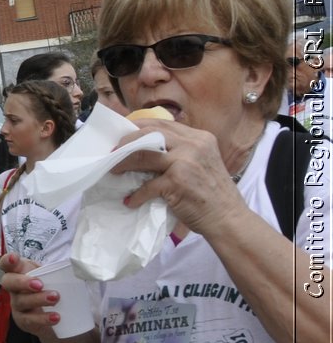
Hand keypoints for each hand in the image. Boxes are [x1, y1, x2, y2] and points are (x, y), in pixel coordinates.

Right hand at [0, 251, 55, 336]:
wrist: (56, 315)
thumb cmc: (52, 289)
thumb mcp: (53, 276)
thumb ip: (57, 268)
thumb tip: (78, 262)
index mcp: (20, 272)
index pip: (7, 264)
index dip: (7, 260)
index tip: (15, 258)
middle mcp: (14, 288)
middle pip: (8, 282)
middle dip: (22, 282)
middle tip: (39, 284)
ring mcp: (17, 305)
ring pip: (21, 301)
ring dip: (38, 299)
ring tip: (55, 298)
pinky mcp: (23, 321)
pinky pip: (30, 320)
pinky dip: (43, 318)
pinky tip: (56, 317)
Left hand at [112, 118, 250, 236]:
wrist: (229, 219)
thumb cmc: (212, 194)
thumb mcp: (201, 163)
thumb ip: (180, 152)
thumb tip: (145, 149)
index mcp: (200, 138)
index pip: (162, 123)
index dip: (138, 127)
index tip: (122, 136)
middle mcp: (194, 145)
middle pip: (149, 133)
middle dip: (126, 141)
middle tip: (112, 152)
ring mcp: (185, 162)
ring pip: (143, 155)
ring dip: (123, 163)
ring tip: (114, 171)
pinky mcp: (178, 182)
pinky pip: (147, 186)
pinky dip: (136, 195)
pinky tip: (131, 201)